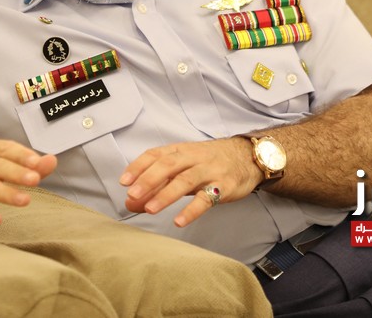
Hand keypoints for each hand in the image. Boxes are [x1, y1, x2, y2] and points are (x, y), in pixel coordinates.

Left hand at [119, 138, 259, 226]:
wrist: (248, 157)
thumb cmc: (208, 163)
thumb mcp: (182, 169)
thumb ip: (157, 185)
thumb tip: (129, 202)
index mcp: (180, 150)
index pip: (156, 154)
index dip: (138, 167)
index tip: (123, 182)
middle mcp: (193, 157)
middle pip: (168, 164)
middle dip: (149, 179)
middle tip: (132, 195)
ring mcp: (209, 171)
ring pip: (185, 180)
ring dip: (166, 194)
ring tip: (150, 208)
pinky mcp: (224, 186)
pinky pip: (207, 198)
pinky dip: (192, 210)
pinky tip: (179, 221)